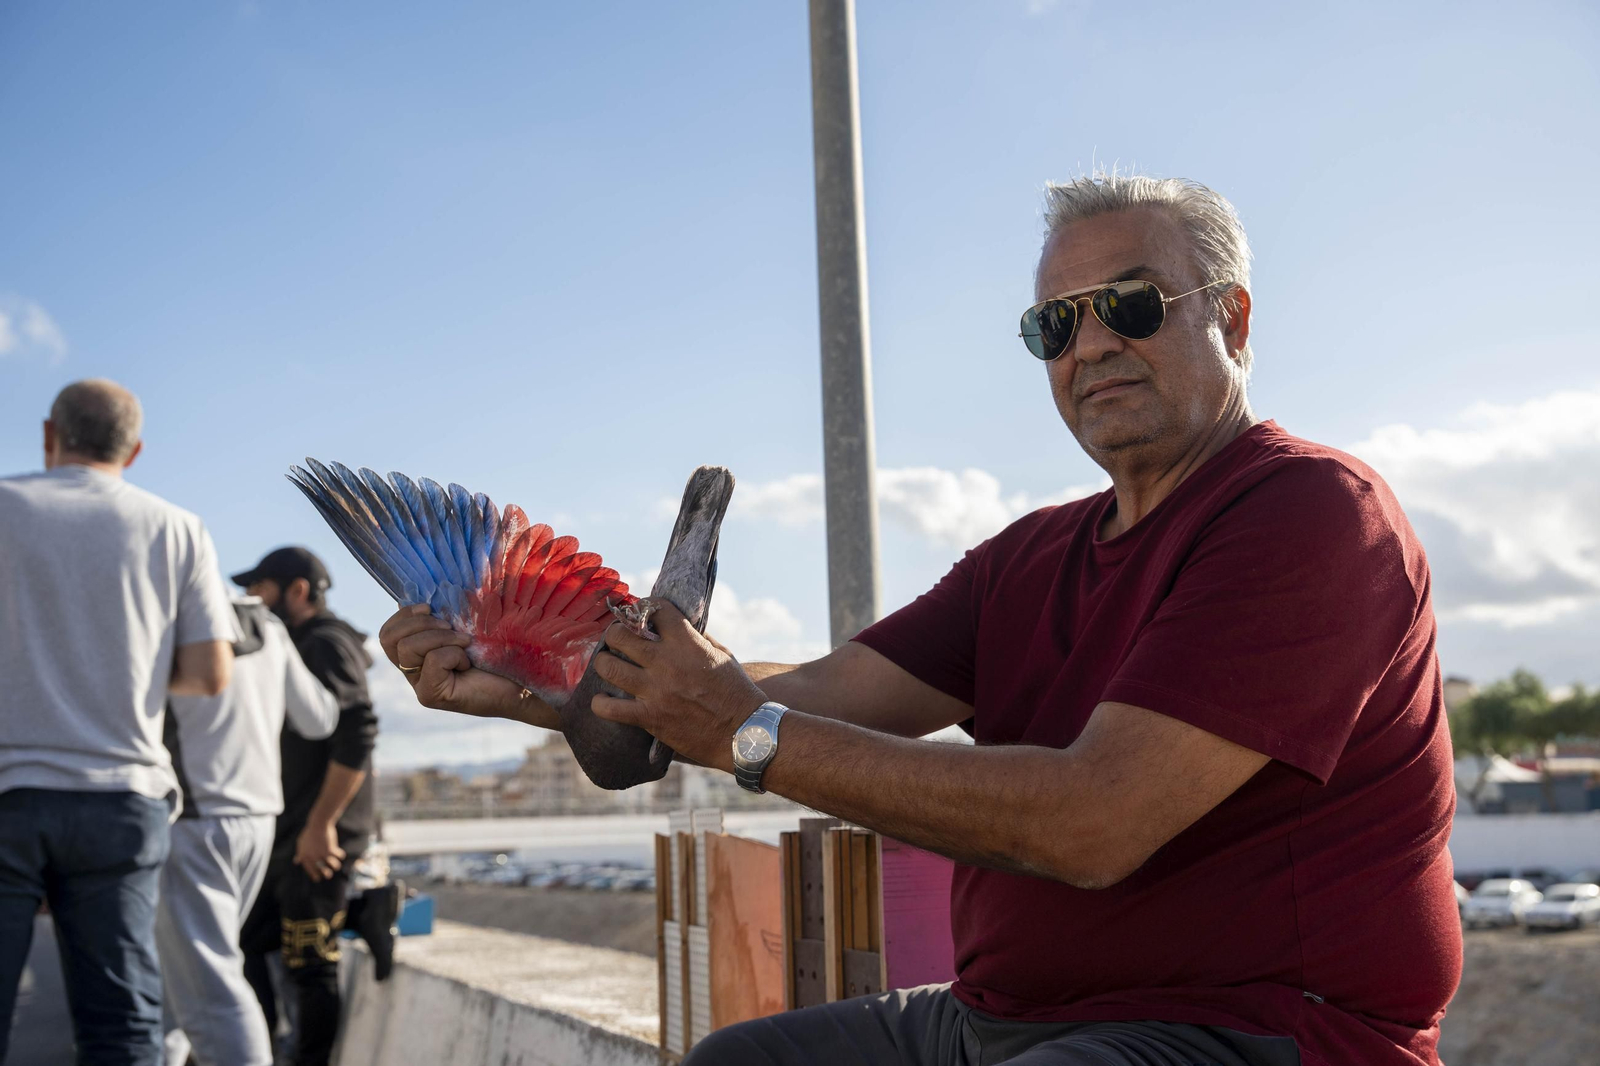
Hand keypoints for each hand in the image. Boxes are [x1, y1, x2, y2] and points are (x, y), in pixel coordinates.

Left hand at [294, 820, 344, 882]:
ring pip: (332, 866)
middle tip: (328, 875)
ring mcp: (322, 854)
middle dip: (326, 874)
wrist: (318, 824)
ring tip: (336, 866)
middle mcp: (313, 858)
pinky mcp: (330, 850)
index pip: (309, 870)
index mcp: (305, 856)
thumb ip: (300, 853)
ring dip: (335, 866)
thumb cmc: (309, 832)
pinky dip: (340, 855)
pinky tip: (340, 854)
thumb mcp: (301, 843)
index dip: (314, 875)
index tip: (317, 879)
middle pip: (321, 871)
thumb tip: (296, 861)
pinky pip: (338, 856)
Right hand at [378, 604, 550, 723]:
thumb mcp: (469, 625)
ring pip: (407, 648)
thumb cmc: (501, 652)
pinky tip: (469, 663)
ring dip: (440, 638)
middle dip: (419, 623)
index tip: (430, 606)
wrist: (524, 681)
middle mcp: (414, 670)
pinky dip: (453, 654)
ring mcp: (420, 685)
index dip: (403, 614)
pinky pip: (432, 661)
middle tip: (450, 626)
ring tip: (465, 643)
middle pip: (389, 639)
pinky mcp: (431, 696)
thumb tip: (425, 589)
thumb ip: (445, 613)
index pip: (387, 632)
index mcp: (418, 653)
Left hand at [590, 601, 766, 772]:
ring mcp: (656, 690)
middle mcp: (667, 662)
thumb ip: (698, 637)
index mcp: (688, 642)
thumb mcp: (723, 655)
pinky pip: (609, 708)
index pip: (655, 609)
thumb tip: (679, 625)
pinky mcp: (649, 717)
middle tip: (617, 639)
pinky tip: (604, 700)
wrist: (744, 732)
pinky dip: (601, 703)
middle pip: (621, 635)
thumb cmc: (736, 691)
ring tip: (606, 664)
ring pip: (608, 667)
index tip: (640, 613)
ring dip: (603, 662)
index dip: (644, 607)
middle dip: (615, 634)